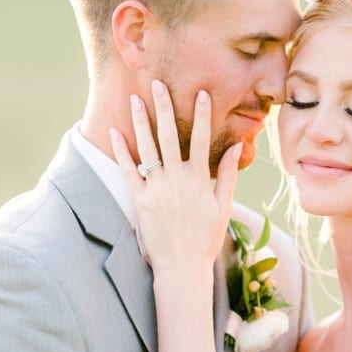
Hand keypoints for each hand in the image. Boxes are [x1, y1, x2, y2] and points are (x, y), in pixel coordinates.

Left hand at [109, 80, 240, 273]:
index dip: (202, 115)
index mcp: (199, 181)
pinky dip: (122, 151)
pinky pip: (128, 171)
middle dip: (164, 108)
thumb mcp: (223, 207)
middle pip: (170, 136)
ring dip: (140, 122)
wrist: (182, 267)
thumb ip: (227, 176)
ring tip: (134, 99)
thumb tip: (235, 148)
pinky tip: (116, 131)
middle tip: (157, 84)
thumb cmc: (205, 239)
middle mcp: (177, 181)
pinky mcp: (140, 201)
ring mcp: (157, 190)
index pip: (203, 140)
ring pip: (147, 148)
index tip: (201, 93)